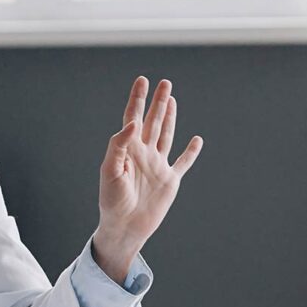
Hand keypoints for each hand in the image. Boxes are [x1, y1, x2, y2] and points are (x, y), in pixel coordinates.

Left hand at [93, 77, 202, 283]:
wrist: (124, 227)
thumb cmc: (112, 201)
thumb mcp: (110, 170)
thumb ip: (119, 144)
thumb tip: (133, 123)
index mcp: (128, 149)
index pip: (132, 117)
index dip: (137, 98)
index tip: (142, 80)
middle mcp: (144, 154)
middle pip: (153, 121)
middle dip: (158, 102)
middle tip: (165, 83)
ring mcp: (158, 166)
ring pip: (166, 136)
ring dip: (170, 118)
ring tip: (172, 100)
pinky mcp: (169, 181)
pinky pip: (183, 163)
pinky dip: (191, 152)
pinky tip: (196, 140)